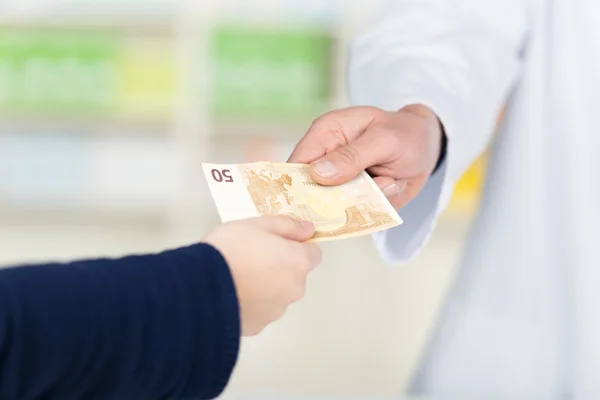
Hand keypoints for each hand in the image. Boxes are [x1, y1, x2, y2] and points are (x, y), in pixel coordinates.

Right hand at [204, 216, 321, 335]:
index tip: (276, 243)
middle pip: (294, 275)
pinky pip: (260, 310)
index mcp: (298, 262)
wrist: (201, 287)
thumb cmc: (231, 249)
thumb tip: (308, 230)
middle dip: (279, 267)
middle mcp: (294, 289)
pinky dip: (251, 303)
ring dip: (265, 286)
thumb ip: (287, 226)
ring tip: (237, 276)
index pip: (312, 254)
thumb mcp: (257, 224)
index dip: (296, 246)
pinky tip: (232, 294)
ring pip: (277, 294)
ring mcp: (277, 311)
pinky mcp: (258, 326)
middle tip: (251, 257)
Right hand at [288, 105, 443, 208]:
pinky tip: (391, 186)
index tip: (312, 205)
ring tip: (389, 180)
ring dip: (363, 201)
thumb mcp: (384, 140)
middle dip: (338, 199)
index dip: (296, 187)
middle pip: (311, 192)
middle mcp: (326, 159)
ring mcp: (338, 181)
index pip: (296, 164)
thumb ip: (352, 156)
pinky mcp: (352, 197)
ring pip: (335, 207)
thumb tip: (317, 174)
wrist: (428, 147)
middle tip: (369, 188)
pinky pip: (354, 213)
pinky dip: (374, 207)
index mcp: (325, 134)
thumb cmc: (405, 134)